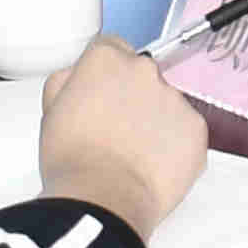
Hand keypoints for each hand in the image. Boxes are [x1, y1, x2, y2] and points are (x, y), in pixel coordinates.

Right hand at [36, 39, 211, 240]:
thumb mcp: (51, 111)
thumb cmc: (73, 161)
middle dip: (130, 96)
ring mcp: (175, 98)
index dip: (103, 74)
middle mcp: (145, 71)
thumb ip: (67, 81)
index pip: (110, 48)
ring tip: (131, 154)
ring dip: (153, 121)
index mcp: (106, 60)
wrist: (103, 199)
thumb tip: (78, 77)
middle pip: (140, 75)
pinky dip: (173, 145)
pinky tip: (151, 164)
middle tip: (113, 131)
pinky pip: (185, 130)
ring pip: (165, 104)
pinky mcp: (196, 128)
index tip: (101, 93)